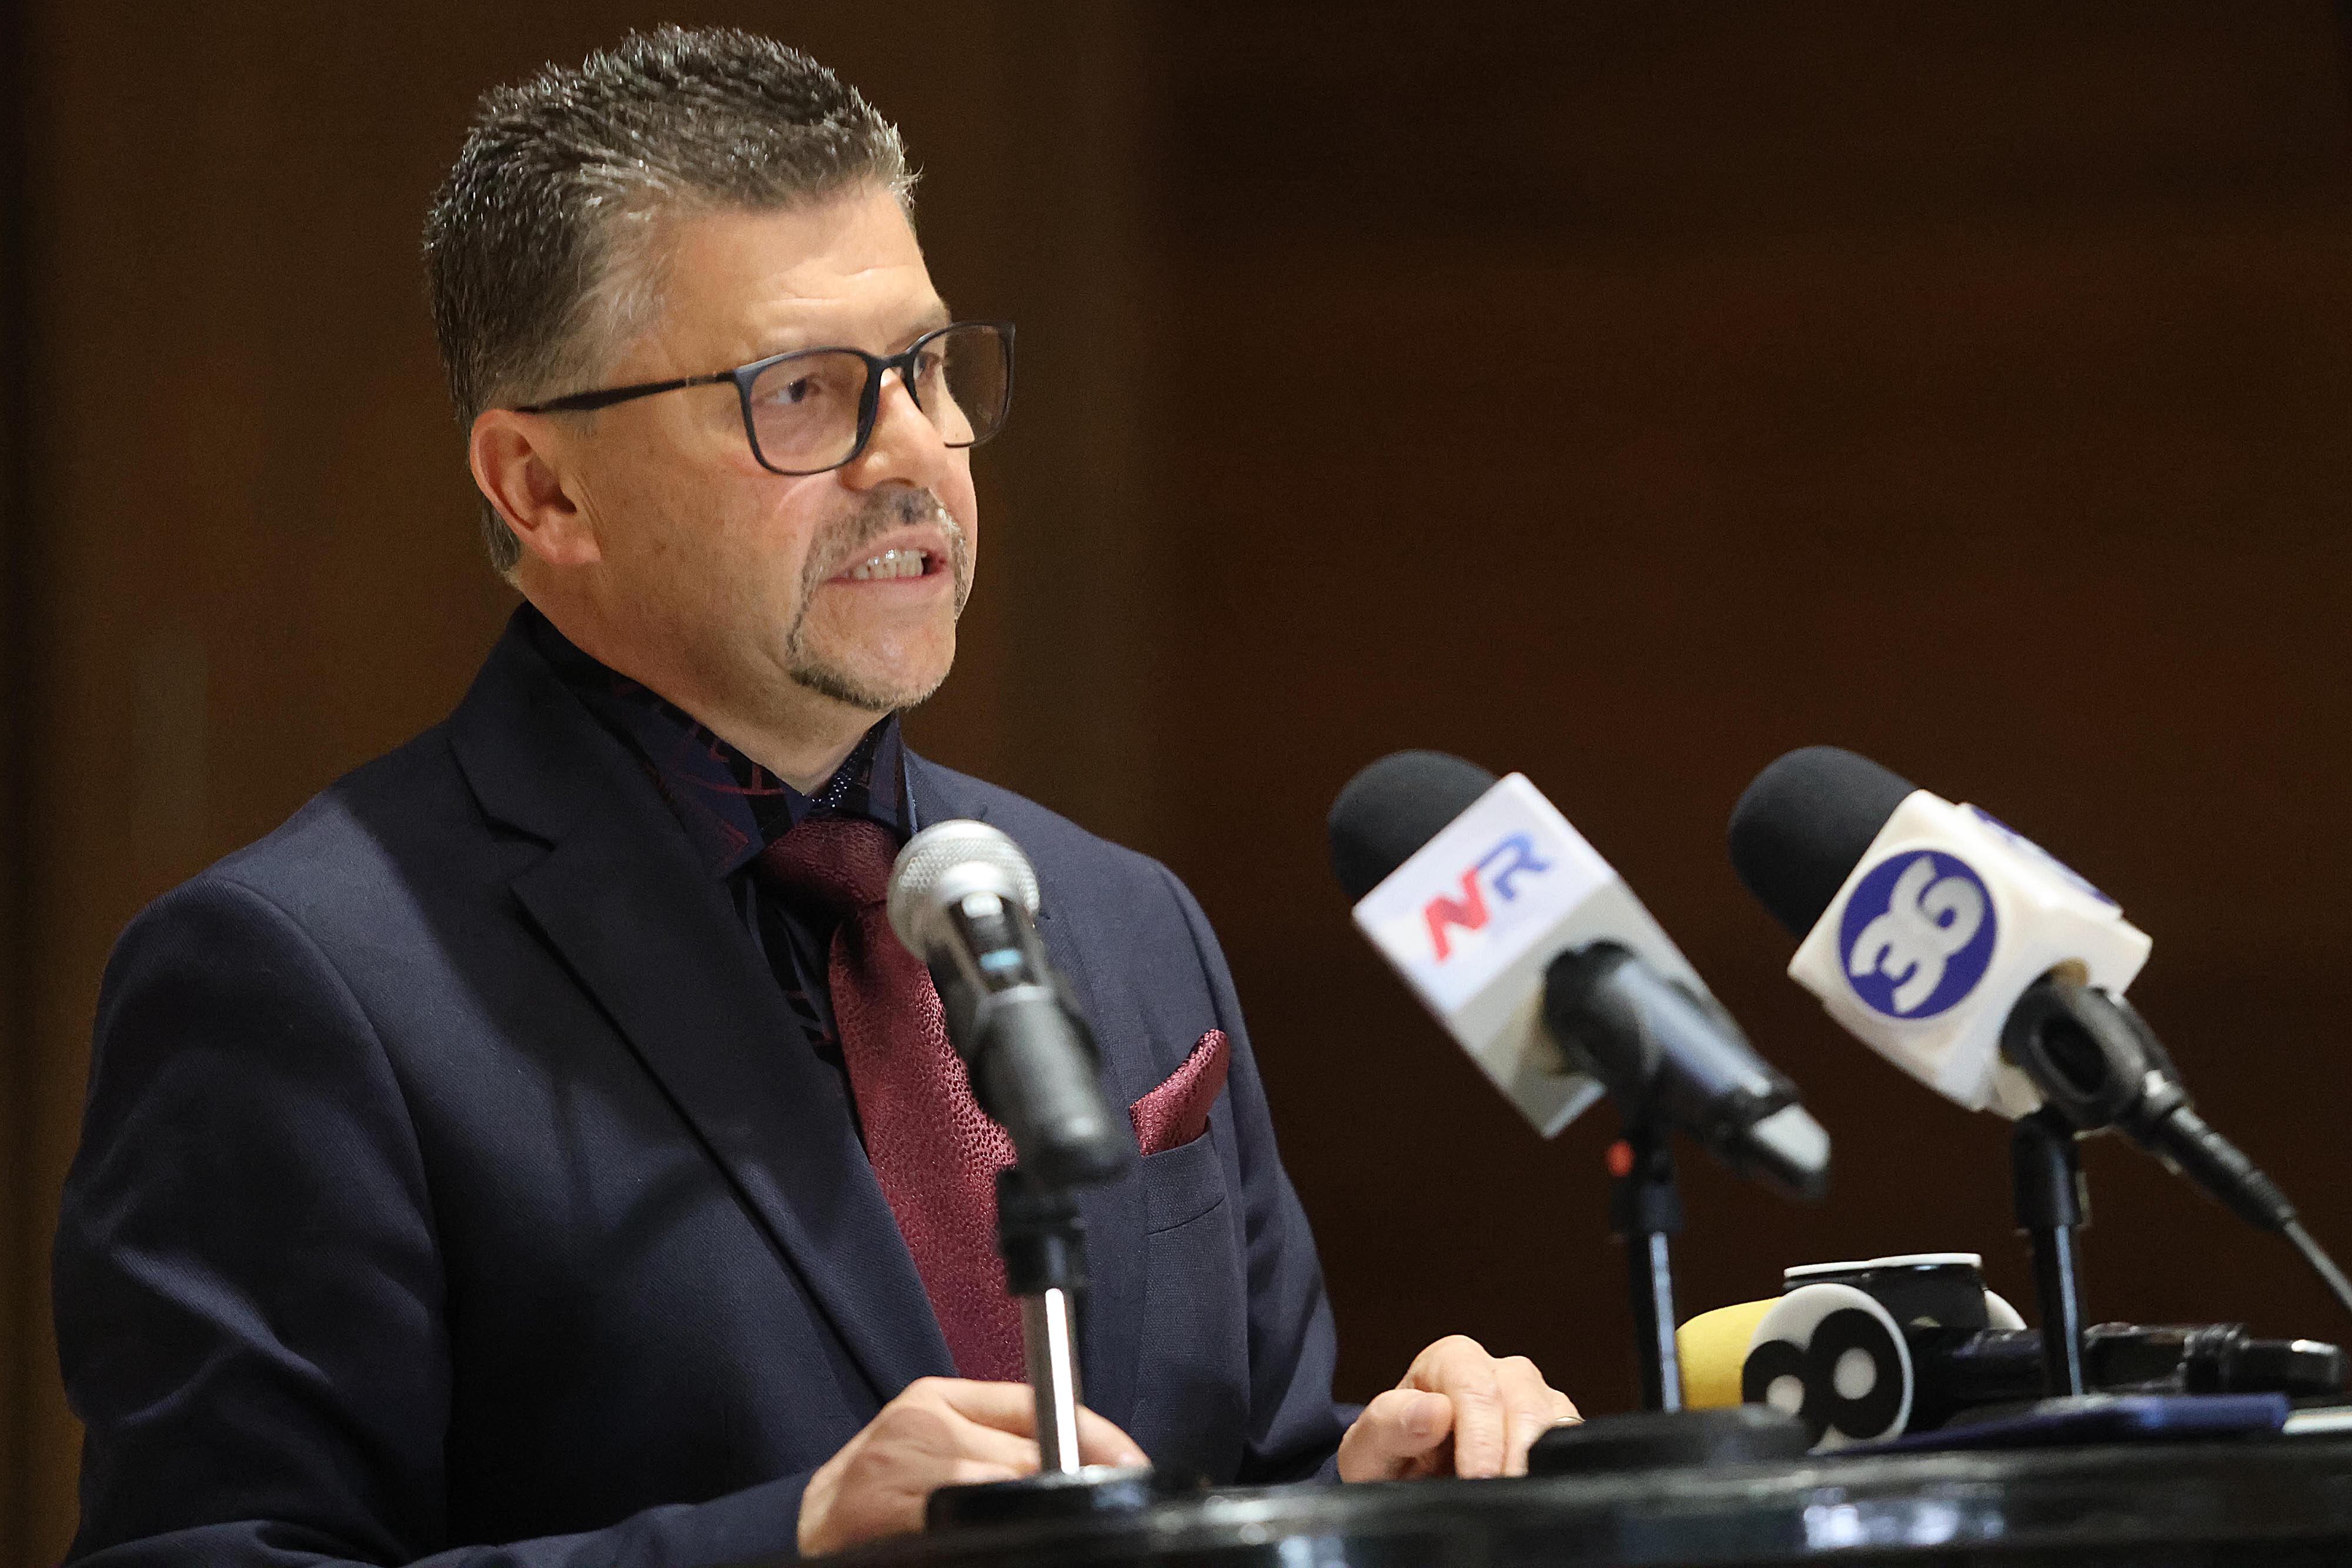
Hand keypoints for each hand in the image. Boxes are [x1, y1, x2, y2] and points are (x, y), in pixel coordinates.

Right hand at [797, 1376, 1148, 1555]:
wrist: (802, 1527)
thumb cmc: (880, 1487)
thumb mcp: (935, 1442)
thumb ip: (999, 1439)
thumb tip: (1086, 1458)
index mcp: (937, 1398)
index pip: (1039, 1404)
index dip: (1096, 1438)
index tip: (1133, 1465)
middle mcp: (920, 1423)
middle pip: (1027, 1456)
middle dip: (1063, 1488)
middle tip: (1093, 1509)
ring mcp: (898, 1468)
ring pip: (997, 1494)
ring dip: (1023, 1518)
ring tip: (1034, 1532)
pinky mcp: (881, 1511)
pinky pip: (956, 1523)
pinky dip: (980, 1533)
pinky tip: (990, 1540)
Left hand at [1337, 1335, 1579, 1480]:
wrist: (1409, 1481)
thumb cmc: (1390, 1456)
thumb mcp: (1371, 1446)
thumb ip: (1389, 1423)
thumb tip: (1432, 1410)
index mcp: (1452, 1360)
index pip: (1474, 1385)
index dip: (1480, 1435)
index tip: (1477, 1476)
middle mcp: (1499, 1371)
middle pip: (1521, 1400)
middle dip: (1513, 1452)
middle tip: (1500, 1495)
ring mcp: (1533, 1398)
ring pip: (1554, 1417)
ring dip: (1540, 1459)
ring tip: (1520, 1495)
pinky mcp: (1557, 1428)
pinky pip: (1574, 1438)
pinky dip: (1562, 1463)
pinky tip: (1541, 1487)